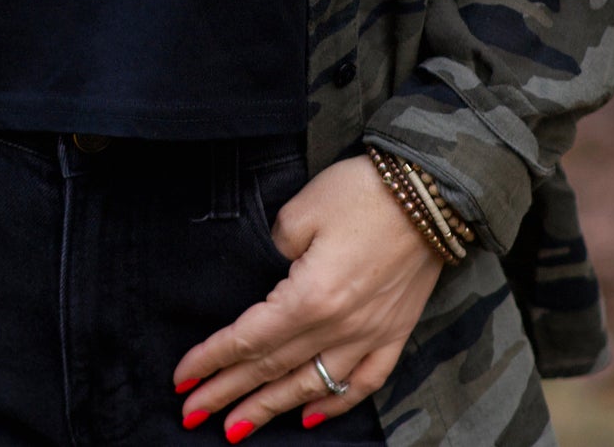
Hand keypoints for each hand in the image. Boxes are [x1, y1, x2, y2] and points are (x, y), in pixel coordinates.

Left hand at [171, 151, 446, 436]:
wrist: (431, 190)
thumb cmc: (361, 192)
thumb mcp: (302, 210)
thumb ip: (275, 249)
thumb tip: (268, 274)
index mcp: (309, 296)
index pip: (249, 337)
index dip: (212, 359)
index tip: (182, 380)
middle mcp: (338, 326)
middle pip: (272, 367)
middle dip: (228, 393)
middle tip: (193, 415)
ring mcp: (370, 335)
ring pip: (311, 384)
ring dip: (271, 408)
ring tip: (237, 428)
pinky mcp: (395, 332)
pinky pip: (363, 382)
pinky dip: (335, 403)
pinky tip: (311, 417)